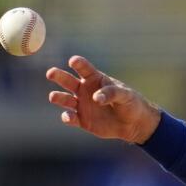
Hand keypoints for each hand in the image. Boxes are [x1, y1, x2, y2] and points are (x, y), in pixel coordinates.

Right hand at [45, 56, 160, 143]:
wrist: (134, 123)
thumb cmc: (131, 103)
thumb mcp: (125, 95)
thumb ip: (111, 93)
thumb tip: (96, 98)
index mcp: (95, 79)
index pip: (84, 68)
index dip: (78, 63)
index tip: (73, 61)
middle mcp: (84, 90)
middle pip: (68, 81)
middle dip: (58, 76)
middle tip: (51, 73)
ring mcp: (81, 105)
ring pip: (65, 99)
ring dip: (58, 97)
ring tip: (53, 97)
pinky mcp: (82, 120)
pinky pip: (71, 118)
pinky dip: (67, 117)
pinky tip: (69, 117)